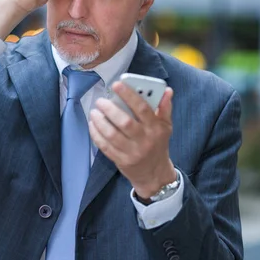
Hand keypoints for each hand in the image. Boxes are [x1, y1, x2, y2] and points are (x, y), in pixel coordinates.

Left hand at [89, 82, 175, 199]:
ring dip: (100, 121)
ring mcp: (131, 152)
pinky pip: (105, 146)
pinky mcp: (120, 160)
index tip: (116, 85)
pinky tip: (93, 124)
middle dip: (110, 109)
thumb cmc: (158, 145)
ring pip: (112, 134)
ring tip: (94, 111)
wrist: (154, 174)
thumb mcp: (166, 127)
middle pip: (124, 122)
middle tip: (101, 101)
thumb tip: (167, 90)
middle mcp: (144, 140)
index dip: (129, 95)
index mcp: (156, 128)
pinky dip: (96, 134)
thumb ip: (165, 108)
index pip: (142, 109)